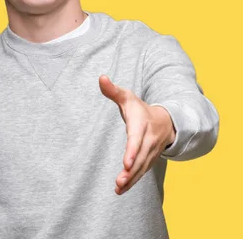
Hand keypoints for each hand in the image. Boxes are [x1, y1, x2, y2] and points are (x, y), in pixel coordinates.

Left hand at [99, 75, 175, 194]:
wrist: (166, 122)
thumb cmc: (140, 109)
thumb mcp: (128, 97)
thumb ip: (113, 90)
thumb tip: (101, 77)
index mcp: (141, 126)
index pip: (136, 140)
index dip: (132, 152)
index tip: (126, 162)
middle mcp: (147, 141)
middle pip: (139, 158)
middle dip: (130, 171)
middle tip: (119, 182)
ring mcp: (150, 152)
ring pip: (141, 168)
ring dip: (131, 179)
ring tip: (118, 188)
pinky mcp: (148, 160)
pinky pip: (141, 172)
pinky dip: (133, 181)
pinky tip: (121, 190)